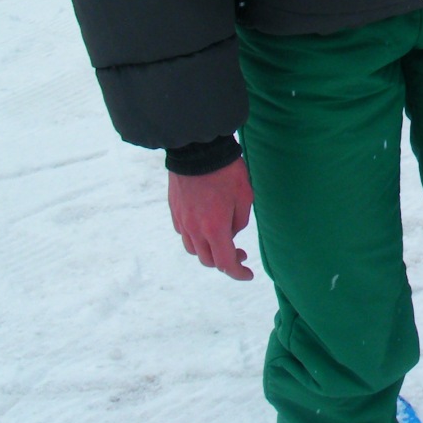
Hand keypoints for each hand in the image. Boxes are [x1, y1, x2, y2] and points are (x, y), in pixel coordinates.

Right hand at [168, 157, 254, 279]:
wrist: (197, 149)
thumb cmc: (226, 171)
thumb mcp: (245, 196)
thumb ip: (239, 222)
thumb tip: (230, 233)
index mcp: (214, 229)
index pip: (225, 263)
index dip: (238, 273)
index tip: (248, 274)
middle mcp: (194, 229)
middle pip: (208, 260)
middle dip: (225, 262)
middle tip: (240, 253)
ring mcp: (182, 220)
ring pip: (193, 249)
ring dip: (209, 251)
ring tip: (222, 240)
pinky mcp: (174, 210)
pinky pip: (184, 233)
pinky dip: (196, 237)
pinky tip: (206, 226)